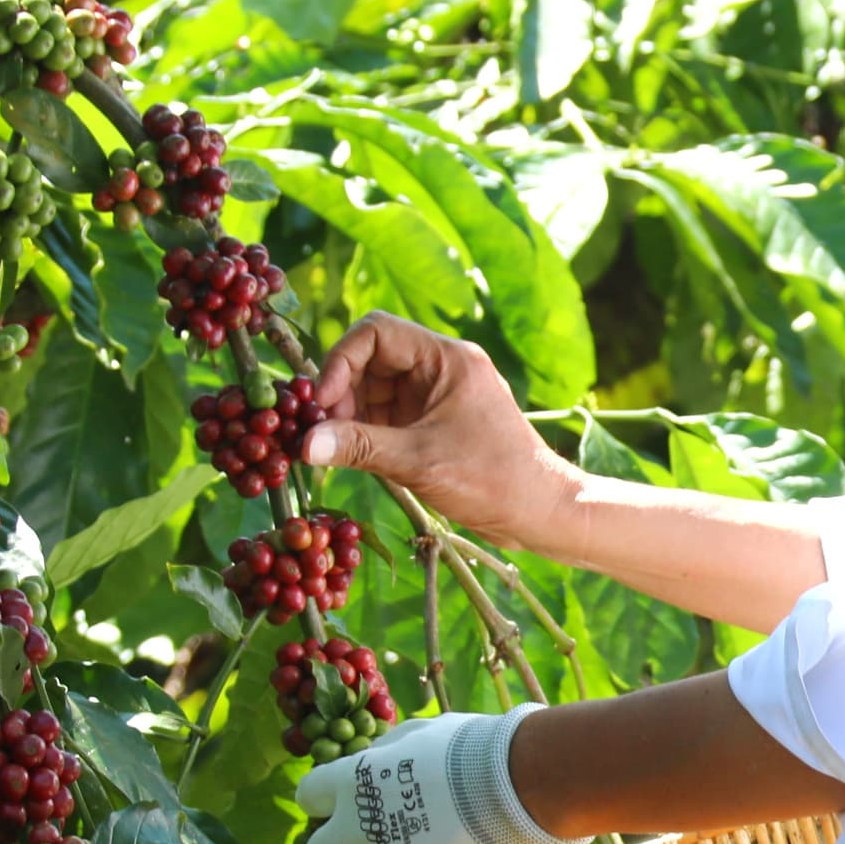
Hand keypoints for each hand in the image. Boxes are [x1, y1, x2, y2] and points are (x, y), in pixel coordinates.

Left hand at [297, 710, 563, 843]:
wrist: (521, 791)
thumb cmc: (476, 751)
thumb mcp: (421, 734)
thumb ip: (389, 754)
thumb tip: (381, 761)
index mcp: (350, 783)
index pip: (310, 795)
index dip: (332, 799)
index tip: (355, 800)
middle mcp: (352, 835)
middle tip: (380, 842)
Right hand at [304, 313, 582, 550]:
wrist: (540, 511)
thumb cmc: (492, 480)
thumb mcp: (419, 461)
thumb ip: (359, 447)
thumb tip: (304, 444)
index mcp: (447, 359)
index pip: (376, 332)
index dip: (341, 361)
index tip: (322, 403)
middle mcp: (441, 369)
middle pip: (371, 359)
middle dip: (342, 392)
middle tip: (320, 432)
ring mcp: (437, 396)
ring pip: (375, 389)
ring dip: (349, 414)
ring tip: (332, 449)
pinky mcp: (434, 423)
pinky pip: (388, 415)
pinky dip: (365, 431)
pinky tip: (350, 457)